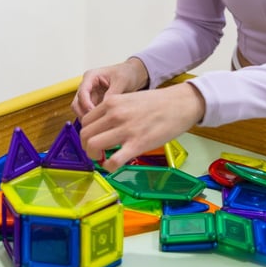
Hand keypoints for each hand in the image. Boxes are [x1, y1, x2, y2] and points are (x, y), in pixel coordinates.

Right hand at [71, 58, 148, 117]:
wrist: (133, 74)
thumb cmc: (126, 73)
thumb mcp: (121, 81)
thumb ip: (112, 93)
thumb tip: (105, 107)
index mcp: (91, 76)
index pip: (82, 92)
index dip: (86, 104)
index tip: (94, 113)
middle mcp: (87, 86)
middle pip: (77, 103)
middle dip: (84, 114)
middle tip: (96, 122)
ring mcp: (90, 95)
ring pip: (81, 110)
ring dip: (88, 118)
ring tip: (101, 124)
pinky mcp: (94, 103)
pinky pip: (89, 113)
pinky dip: (94, 119)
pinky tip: (103, 123)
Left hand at [77, 82, 205, 171]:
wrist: (180, 104)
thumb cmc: (157, 102)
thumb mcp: (129, 99)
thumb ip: (114, 110)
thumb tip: (102, 126)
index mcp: (112, 102)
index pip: (85, 120)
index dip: (87, 133)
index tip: (93, 139)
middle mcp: (115, 114)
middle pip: (85, 134)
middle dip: (87, 146)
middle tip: (95, 151)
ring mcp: (125, 129)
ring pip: (93, 146)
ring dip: (94, 156)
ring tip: (102, 158)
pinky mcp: (138, 144)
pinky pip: (113, 161)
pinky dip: (108, 166)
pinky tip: (113, 165)